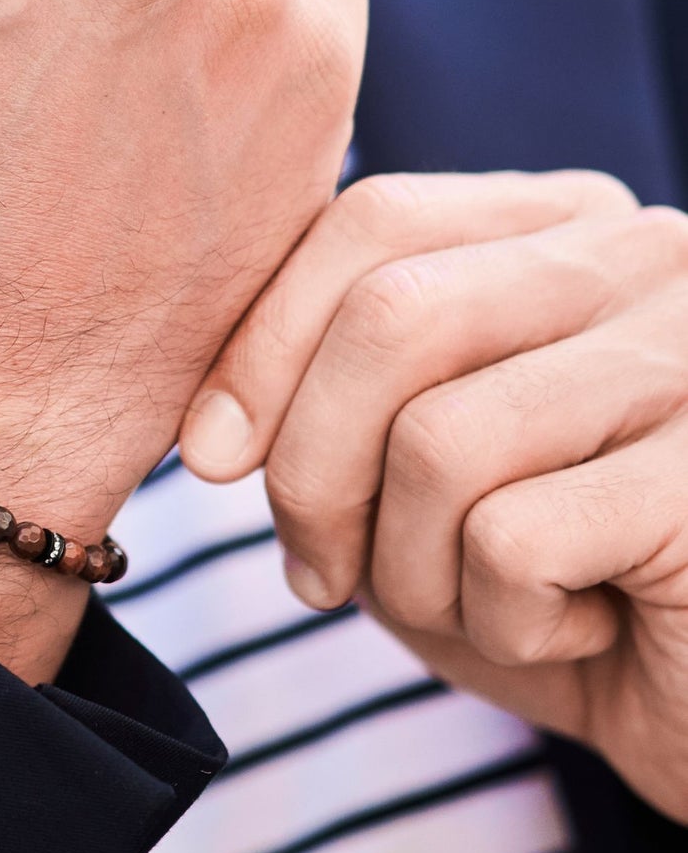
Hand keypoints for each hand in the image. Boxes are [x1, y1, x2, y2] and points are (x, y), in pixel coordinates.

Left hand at [182, 170, 687, 820]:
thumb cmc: (549, 576)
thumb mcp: (411, 472)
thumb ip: (330, 402)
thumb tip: (213, 433)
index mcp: (559, 226)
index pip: (374, 222)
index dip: (265, 342)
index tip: (211, 454)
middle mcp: (642, 257)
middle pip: (394, 314)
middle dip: (312, 467)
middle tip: (317, 573)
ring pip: (440, 437)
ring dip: (412, 568)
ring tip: (475, 604)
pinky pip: (516, 540)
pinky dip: (504, 621)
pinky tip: (580, 630)